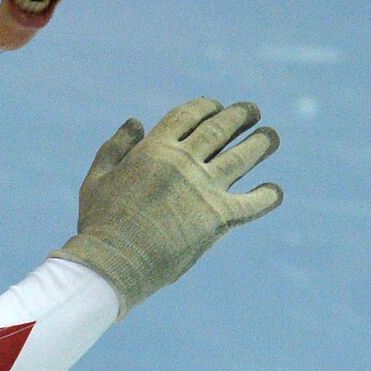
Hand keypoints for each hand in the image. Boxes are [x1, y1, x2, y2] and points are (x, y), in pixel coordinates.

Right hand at [53, 98, 280, 318]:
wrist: (113, 264)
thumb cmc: (100, 223)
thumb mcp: (97, 178)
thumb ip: (115, 147)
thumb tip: (136, 121)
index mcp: (154, 148)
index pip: (189, 114)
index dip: (207, 106)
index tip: (217, 106)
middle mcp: (184, 162)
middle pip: (221, 128)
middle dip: (240, 116)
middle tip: (253, 112)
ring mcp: (204, 189)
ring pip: (243, 157)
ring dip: (261, 143)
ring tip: (270, 137)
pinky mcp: (218, 218)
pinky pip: (253, 203)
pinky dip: (267, 196)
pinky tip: (274, 191)